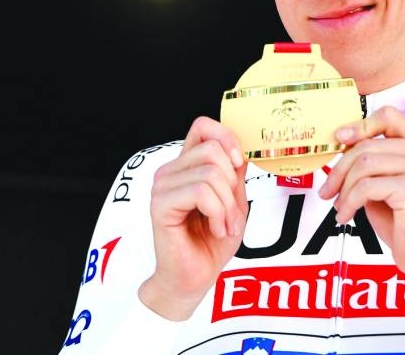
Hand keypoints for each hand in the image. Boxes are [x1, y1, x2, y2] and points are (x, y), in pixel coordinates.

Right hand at [138, 116, 248, 319]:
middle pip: (212, 149)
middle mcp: (171, 171)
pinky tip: (214, 229)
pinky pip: (201, 193)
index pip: (203, 126)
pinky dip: (217, 214)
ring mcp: (162, 186)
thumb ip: (235, 172)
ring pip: (210, 173)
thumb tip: (243, 148)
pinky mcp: (160, 204)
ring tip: (223, 226)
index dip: (227, 138)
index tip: (238, 165)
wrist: (195, 277)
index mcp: (187, 165)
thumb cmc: (212, 241)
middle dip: (232, 184)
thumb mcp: (234, 200)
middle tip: (230, 213)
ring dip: (227, 206)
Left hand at [317, 106, 404, 305]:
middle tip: (328, 190)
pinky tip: (347, 215)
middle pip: (368, 145)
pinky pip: (366, 186)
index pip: (389, 117)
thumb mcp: (385, 186)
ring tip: (340, 206)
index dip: (360, 125)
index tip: (339, 139)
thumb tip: (341, 147)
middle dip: (340, 169)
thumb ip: (372, 165)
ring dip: (344, 188)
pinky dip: (350, 202)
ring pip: (364, 164)